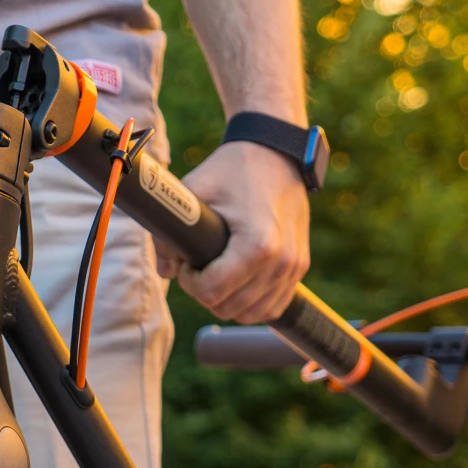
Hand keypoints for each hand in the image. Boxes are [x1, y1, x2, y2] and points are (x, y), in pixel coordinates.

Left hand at [161, 140, 309, 323]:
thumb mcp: (193, 192)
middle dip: (206, 292)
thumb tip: (166, 271)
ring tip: (218, 272)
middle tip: (199, 267)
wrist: (275, 153)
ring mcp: (294, 266)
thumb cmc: (232, 170)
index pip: (212, 293)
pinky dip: (252, 303)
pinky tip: (237, 283)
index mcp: (257, 245)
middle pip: (229, 308)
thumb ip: (168, 233)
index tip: (187, 263)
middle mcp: (281, 261)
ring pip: (252, 313)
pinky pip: (273, 307)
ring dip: (228, 301)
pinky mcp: (300, 267)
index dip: (190, 282)